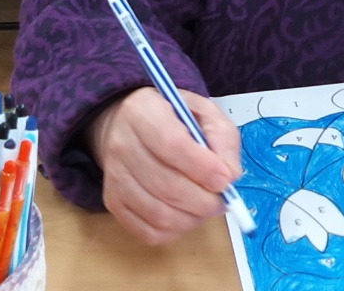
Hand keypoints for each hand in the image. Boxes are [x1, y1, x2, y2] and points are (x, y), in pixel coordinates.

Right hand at [86, 86, 242, 244]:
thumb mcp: (203, 112)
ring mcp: (115, 176)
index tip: (224, 180)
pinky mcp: (113, 202)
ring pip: (158, 213)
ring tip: (205, 206)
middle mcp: (122, 143)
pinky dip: (175, 231)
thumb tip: (229, 175)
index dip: (201, 167)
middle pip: (166, 185)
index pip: (171, 144)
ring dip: (192, 218)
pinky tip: (185, 214)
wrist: (129, 124)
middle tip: (222, 200)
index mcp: (144, 111)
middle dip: (203, 201)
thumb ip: (221, 137)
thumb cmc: (172, 118)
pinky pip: (148, 231)